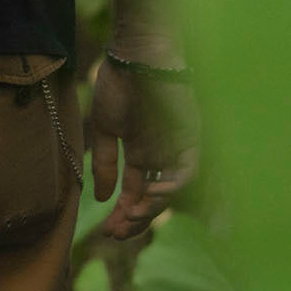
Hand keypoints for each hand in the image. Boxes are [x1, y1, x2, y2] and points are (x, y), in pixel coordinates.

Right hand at [89, 55, 198, 239]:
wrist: (134, 58)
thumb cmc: (117, 86)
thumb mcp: (105, 128)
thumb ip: (105, 163)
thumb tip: (100, 197)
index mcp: (139, 152)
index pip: (134, 192)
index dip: (123, 213)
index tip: (106, 230)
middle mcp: (159, 156)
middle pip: (152, 198)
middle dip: (135, 218)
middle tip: (116, 233)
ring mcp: (175, 149)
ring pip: (169, 191)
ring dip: (151, 208)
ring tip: (131, 216)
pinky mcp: (190, 140)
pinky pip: (187, 172)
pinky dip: (172, 187)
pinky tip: (151, 192)